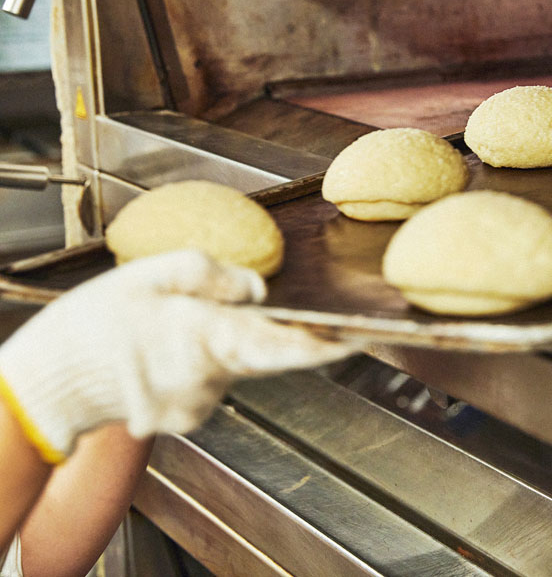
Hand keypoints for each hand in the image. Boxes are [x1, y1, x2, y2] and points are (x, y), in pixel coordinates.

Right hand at [0, 249, 359, 461]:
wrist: (49, 386)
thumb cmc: (93, 326)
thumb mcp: (147, 275)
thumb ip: (212, 275)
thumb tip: (260, 290)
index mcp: (203, 336)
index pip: (283, 344)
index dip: (327, 343)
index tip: (362, 337)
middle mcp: (209, 379)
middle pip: (268, 354)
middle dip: (286, 335)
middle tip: (301, 314)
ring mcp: (198, 405)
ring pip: (238, 366)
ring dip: (230, 343)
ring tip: (182, 322)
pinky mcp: (187, 418)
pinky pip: (214, 382)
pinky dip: (206, 362)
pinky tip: (172, 348)